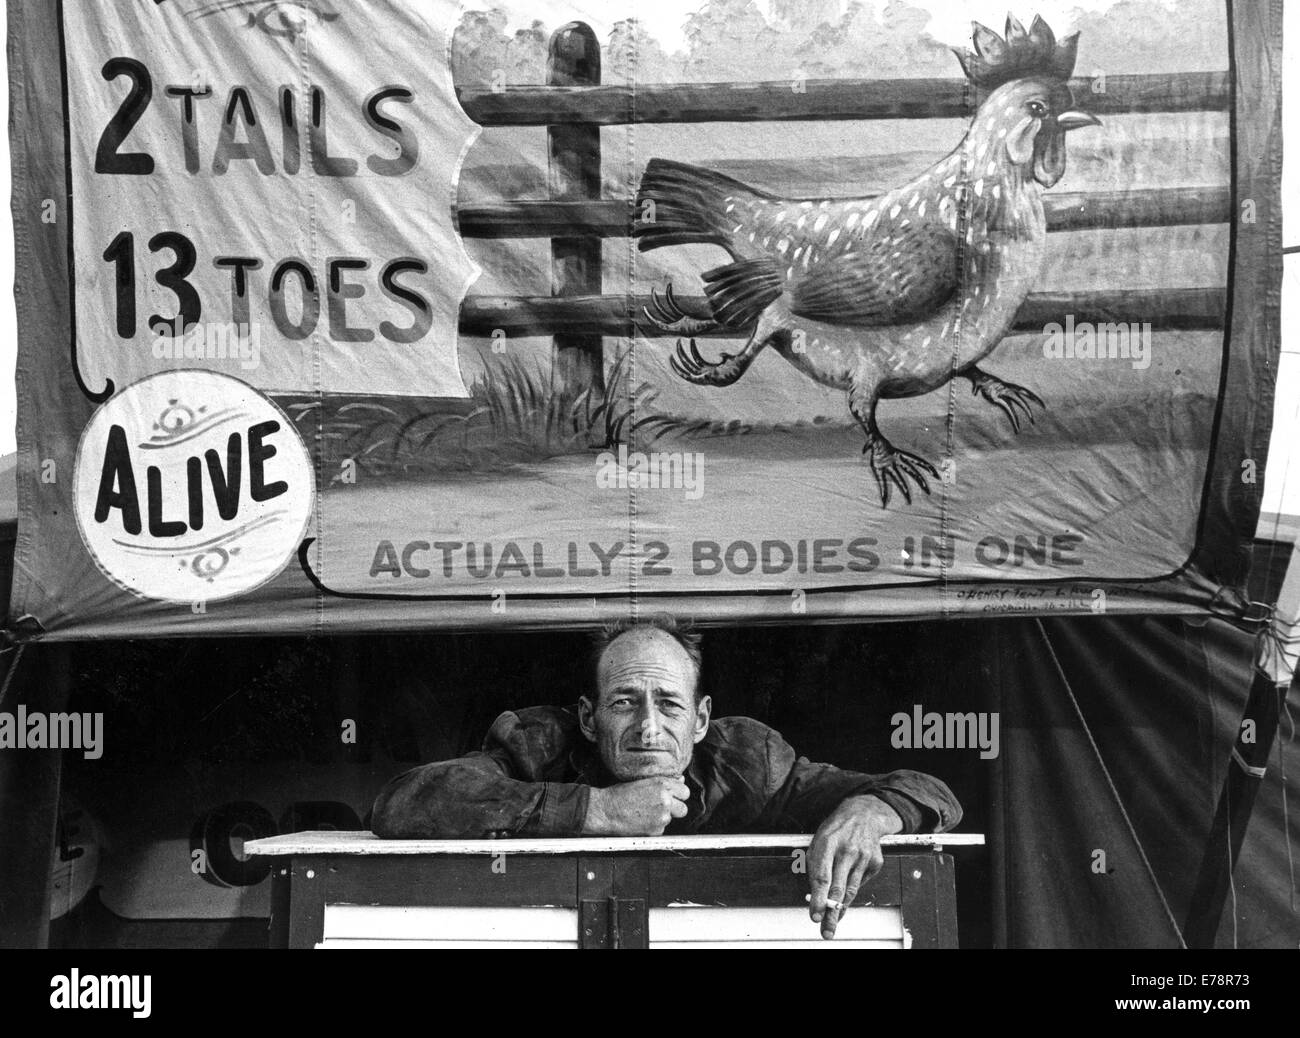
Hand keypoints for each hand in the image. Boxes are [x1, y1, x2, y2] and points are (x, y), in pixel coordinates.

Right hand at [583, 777, 689, 835]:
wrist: (605, 810)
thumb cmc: (620, 794)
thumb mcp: (642, 780)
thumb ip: (664, 781)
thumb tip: (680, 780)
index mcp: (662, 785)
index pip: (685, 791)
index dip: (679, 795)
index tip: (673, 797)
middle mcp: (665, 800)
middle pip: (684, 809)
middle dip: (676, 809)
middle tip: (662, 808)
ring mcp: (662, 817)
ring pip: (671, 819)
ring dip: (663, 818)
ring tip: (645, 813)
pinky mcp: (656, 831)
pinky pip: (661, 829)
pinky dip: (654, 827)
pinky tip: (641, 821)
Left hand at [807, 794, 902, 939]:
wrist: (863, 815)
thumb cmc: (835, 831)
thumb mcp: (817, 842)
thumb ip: (814, 866)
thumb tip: (814, 895)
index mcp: (828, 842)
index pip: (822, 876)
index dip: (818, 898)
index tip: (815, 915)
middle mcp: (847, 850)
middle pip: (838, 888)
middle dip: (831, 913)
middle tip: (826, 931)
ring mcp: (864, 857)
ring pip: (851, 890)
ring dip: (841, 909)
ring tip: (833, 923)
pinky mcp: (875, 862)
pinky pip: (860, 883)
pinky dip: (851, 890)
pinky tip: (846, 889)